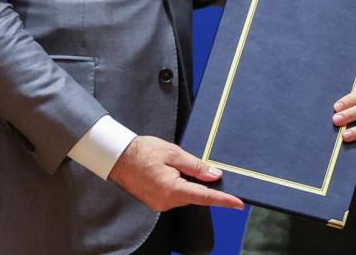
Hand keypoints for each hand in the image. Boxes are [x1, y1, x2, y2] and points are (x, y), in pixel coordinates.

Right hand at [108, 135, 244, 211]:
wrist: (117, 156)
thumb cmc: (143, 151)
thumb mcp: (174, 153)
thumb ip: (196, 166)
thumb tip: (214, 175)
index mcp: (172, 190)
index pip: (204, 197)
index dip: (223, 200)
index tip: (238, 204)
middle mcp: (165, 202)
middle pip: (195, 195)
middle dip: (204, 184)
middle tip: (206, 168)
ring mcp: (159, 204)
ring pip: (185, 195)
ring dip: (189, 183)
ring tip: (177, 164)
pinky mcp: (155, 202)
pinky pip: (175, 195)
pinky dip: (180, 185)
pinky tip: (174, 172)